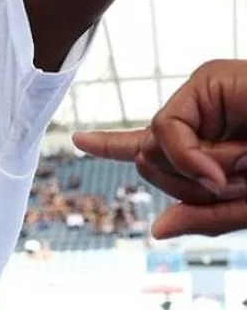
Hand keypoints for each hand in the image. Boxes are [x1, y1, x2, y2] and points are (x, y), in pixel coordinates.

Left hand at [74, 60, 246, 237]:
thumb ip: (209, 217)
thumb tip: (157, 230)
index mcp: (212, 141)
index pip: (151, 146)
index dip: (112, 145)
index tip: (78, 141)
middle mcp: (203, 113)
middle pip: (152, 161)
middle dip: (189, 186)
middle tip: (238, 184)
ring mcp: (204, 94)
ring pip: (156, 147)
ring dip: (201, 174)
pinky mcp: (209, 79)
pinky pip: (169, 130)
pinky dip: (192, 156)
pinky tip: (232, 162)